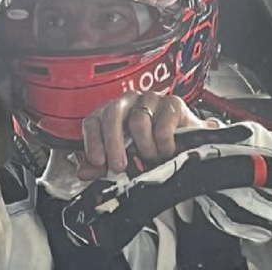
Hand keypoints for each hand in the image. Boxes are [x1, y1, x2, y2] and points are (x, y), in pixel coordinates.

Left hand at [78, 90, 212, 179]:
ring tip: (152, 158)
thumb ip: (103, 165)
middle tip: (119, 166)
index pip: (94, 120)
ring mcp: (151, 99)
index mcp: (112, 113)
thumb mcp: (125, 158)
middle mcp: (129, 101)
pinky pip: (162, 126)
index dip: (92, 141)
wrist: (188, 144)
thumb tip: (83, 172)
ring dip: (145, 148)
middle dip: (113, 143)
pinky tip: (167, 151)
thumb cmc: (151, 148)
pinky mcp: (173, 103)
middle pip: (112, 113)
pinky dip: (163, 145)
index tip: (98, 162)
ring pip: (138, 121)